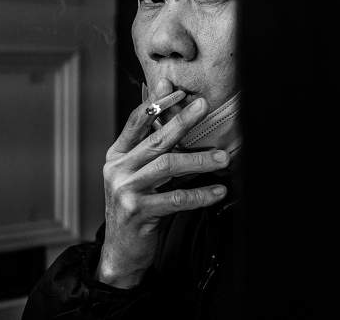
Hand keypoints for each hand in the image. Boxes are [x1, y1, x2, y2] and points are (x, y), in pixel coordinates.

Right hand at [96, 79, 228, 287]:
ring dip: (198, 160)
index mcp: (117, 154)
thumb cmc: (134, 204)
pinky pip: (175, 198)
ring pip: (166, 166)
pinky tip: (217, 190)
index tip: (178, 91)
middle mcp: (118, 169)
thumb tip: (169, 116)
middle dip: (181, 121)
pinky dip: (199, 194)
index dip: (157, 103)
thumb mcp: (136, 172)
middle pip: (155, 140)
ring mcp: (125, 190)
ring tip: (222, 158)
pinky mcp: (138, 211)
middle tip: (203, 106)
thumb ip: (150, 145)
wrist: (121, 249)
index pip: (136, 121)